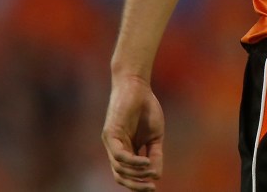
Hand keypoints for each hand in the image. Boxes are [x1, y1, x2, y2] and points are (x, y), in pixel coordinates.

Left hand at [102, 75, 164, 190]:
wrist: (137, 86)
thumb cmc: (146, 108)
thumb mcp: (156, 135)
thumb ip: (155, 154)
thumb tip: (157, 176)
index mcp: (126, 150)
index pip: (128, 175)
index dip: (139, 184)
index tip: (154, 188)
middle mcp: (116, 149)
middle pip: (120, 177)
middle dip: (136, 185)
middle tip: (151, 188)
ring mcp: (111, 143)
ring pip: (119, 169)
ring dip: (136, 174)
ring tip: (151, 171)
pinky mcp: (110, 134)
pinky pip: (119, 156)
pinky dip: (133, 162)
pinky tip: (145, 161)